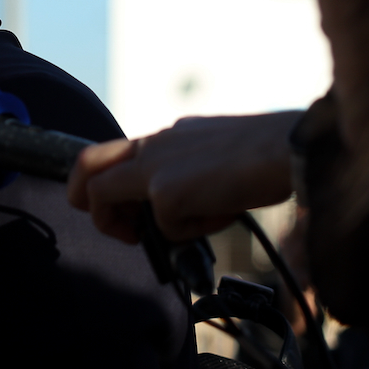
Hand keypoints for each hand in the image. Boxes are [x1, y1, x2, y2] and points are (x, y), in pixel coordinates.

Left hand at [67, 112, 300, 243]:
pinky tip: (220, 217)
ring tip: (165, 232)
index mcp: (165, 136)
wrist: (288, 148)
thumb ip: (186, 169)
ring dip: (123, 226)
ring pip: (100, 196)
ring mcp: (154, 167)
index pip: (115, 152)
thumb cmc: (264, 153)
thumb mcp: (212, 152)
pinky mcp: (166, 193)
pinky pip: (163, 228)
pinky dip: (189, 232)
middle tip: (109, 223)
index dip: (107, 179)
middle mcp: (152, 146)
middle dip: (80, 195)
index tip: (126, 206)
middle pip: (85, 162)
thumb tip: (178, 204)